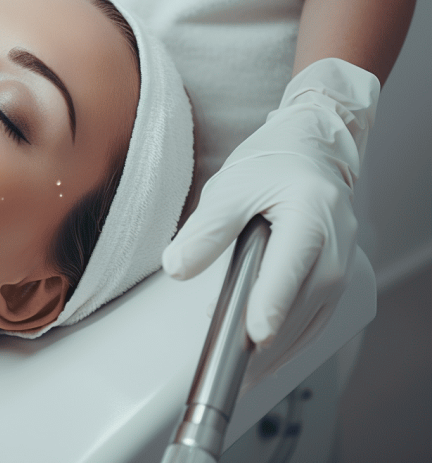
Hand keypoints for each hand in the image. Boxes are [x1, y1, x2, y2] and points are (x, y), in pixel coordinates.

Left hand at [162, 59, 379, 359]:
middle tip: (236, 367)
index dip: (273, 299)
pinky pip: (319, 315)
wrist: (310, 147)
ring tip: (245, 375)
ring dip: (282, 347)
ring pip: (316, 314)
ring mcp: (343, 258)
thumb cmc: (271, 163)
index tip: (255, 330)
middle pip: (308, 298)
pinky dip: (293, 340)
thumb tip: (178, 267)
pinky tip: (266, 359)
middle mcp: (336, 238)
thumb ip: (206, 229)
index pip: (293, 263)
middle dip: (273, 337)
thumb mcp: (229, 188)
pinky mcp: (336, 273)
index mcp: (310, 210)